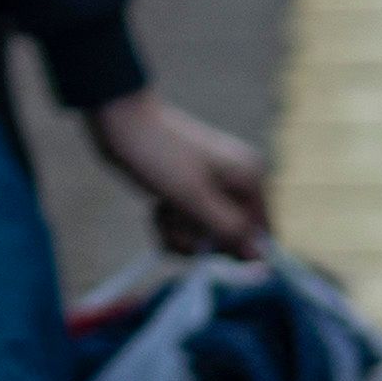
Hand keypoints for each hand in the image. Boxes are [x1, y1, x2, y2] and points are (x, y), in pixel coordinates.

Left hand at [89, 90, 275, 256]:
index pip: (261, 234)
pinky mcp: (190, 190)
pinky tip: (156, 209)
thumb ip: (230, 230)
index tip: (206, 250)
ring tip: (161, 212)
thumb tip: (262, 260)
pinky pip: (188, 222)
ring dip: (179, 231)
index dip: (235, 250)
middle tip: (174, 221)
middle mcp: (237, 182)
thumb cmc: (158, 155)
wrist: (119, 120)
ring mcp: (213, 186)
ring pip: (204, 233)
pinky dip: (171, 222)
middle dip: (198, 238)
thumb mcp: (194, 199)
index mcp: (250, 178)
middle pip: (230, 237)